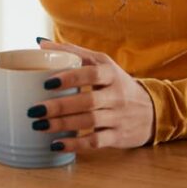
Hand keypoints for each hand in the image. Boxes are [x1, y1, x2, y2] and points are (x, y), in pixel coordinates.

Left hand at [31, 40, 154, 150]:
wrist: (152, 111)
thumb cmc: (117, 83)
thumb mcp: (102, 63)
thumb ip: (73, 53)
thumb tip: (40, 43)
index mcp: (111, 73)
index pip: (91, 73)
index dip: (69, 78)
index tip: (46, 83)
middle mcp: (117, 95)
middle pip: (88, 101)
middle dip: (59, 106)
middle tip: (34, 110)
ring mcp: (118, 117)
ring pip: (90, 122)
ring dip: (62, 125)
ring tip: (38, 125)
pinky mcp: (118, 136)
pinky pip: (96, 142)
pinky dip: (75, 144)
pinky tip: (56, 144)